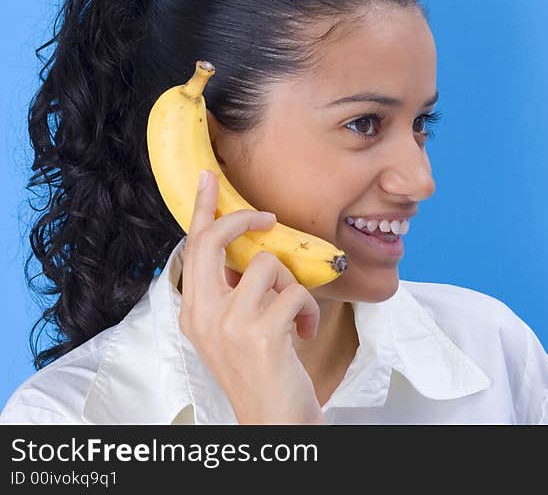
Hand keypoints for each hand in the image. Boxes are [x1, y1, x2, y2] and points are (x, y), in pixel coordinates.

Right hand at [178, 169, 324, 424]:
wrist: (272, 417)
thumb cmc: (260, 370)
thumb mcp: (232, 329)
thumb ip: (231, 292)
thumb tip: (251, 251)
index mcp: (193, 311)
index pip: (192, 248)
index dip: (201, 209)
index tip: (207, 178)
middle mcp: (202, 314)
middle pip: (216, 240)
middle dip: (245, 219)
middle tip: (268, 218)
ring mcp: (229, 323)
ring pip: (268, 264)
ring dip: (291, 285)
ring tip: (293, 316)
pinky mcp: (260, 332)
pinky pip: (295, 292)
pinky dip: (307, 309)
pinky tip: (302, 333)